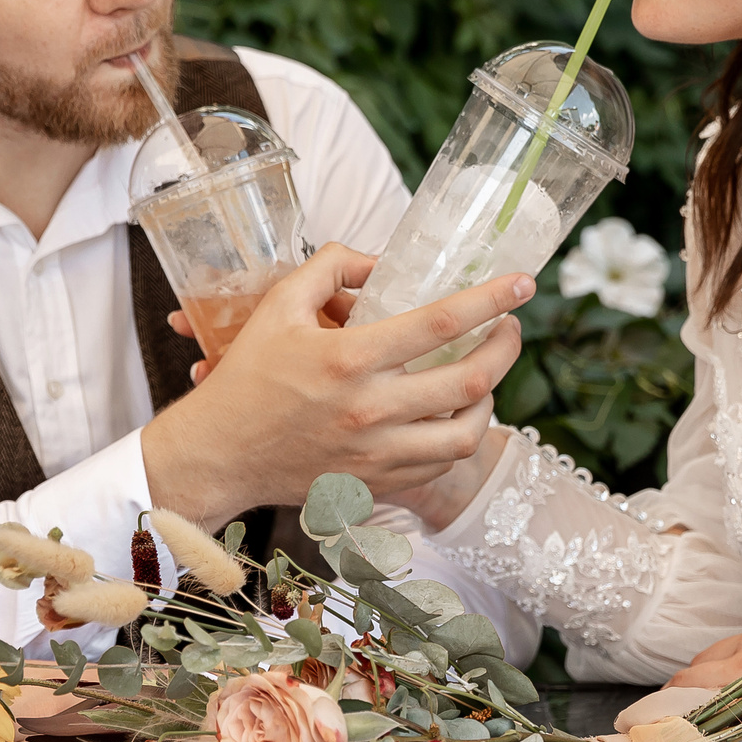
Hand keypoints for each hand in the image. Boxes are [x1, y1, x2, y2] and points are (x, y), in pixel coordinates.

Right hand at [142, 243, 529, 527]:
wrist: (219, 455)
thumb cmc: (248, 378)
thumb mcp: (279, 306)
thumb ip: (330, 267)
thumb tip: (379, 258)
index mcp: (349, 359)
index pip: (442, 322)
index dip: (492, 299)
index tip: (523, 284)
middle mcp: (370, 410)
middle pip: (471, 378)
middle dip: (506, 347)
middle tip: (511, 327)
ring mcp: (377, 453)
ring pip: (466, 432)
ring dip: (491, 398)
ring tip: (487, 374)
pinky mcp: (377, 483)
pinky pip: (440, 463)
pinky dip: (458, 435)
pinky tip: (455, 413)